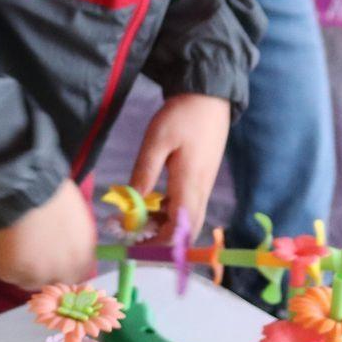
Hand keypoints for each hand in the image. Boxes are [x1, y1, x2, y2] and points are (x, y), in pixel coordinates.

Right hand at [0, 179, 97, 289]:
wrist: (28, 185)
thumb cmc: (55, 193)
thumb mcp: (78, 220)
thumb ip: (77, 243)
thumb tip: (69, 251)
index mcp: (83, 258)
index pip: (77, 277)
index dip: (63, 269)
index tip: (53, 262)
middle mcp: (64, 271)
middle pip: (52, 283)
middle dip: (43, 272)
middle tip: (31, 255)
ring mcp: (37, 274)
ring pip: (28, 282)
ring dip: (22, 270)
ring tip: (16, 247)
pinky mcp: (12, 271)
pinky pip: (7, 274)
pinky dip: (4, 263)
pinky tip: (5, 244)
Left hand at [130, 93, 230, 243]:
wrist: (209, 97)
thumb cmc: (182, 115)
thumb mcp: (156, 141)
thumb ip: (144, 174)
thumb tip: (132, 206)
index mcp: (190, 183)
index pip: (179, 228)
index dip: (159, 243)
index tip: (135, 244)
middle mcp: (201, 190)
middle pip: (186, 230)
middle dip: (162, 241)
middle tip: (136, 239)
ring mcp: (205, 185)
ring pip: (188, 219)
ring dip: (166, 227)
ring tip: (140, 222)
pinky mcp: (203, 179)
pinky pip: (189, 206)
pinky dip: (172, 213)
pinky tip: (155, 205)